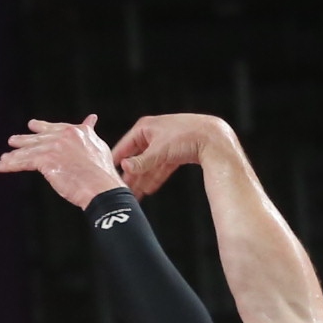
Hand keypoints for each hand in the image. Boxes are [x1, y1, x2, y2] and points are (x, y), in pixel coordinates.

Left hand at [0, 114, 123, 210]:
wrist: (102, 188)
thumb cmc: (103, 173)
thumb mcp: (98, 145)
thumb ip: (90, 131)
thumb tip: (92, 118)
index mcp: (77, 131)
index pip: (54, 128)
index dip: (41, 127)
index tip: (31, 125)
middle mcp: (64, 135)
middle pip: (39, 138)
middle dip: (24, 140)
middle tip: (12, 141)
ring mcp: (54, 147)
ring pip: (29, 151)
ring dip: (14, 155)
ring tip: (2, 158)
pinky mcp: (46, 161)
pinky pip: (24, 162)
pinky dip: (11, 165)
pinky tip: (1, 166)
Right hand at [108, 111, 232, 197]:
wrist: (213, 137)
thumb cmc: (187, 136)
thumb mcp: (159, 151)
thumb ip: (141, 162)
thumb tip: (124, 167)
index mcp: (144, 128)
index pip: (124, 147)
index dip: (117, 162)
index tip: (109, 175)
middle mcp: (153, 134)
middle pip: (137, 158)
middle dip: (131, 175)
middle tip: (123, 190)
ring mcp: (164, 143)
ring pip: (149, 164)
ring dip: (143, 180)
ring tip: (135, 195)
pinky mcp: (175, 151)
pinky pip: (161, 166)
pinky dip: (155, 177)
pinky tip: (149, 189)